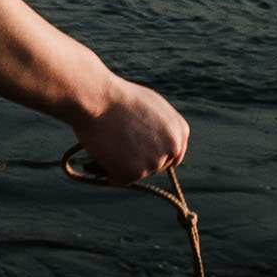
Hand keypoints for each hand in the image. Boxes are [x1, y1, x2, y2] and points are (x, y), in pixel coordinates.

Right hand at [69, 77, 189, 185]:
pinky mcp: (135, 173)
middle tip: (119, 147)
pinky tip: (102, 150)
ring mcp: (155, 161)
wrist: (96, 98)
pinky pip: (119, 178)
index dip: (154, 152)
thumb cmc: (116, 97)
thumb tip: (156, 139)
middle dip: (140, 161)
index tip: (140, 150)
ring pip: (137, 173)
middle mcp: (173, 148)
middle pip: (157, 166)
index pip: (174, 153)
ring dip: (122, 164)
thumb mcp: (150, 106)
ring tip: (108, 141)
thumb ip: (160, 126)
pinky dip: (108, 170)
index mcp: (179, 131)